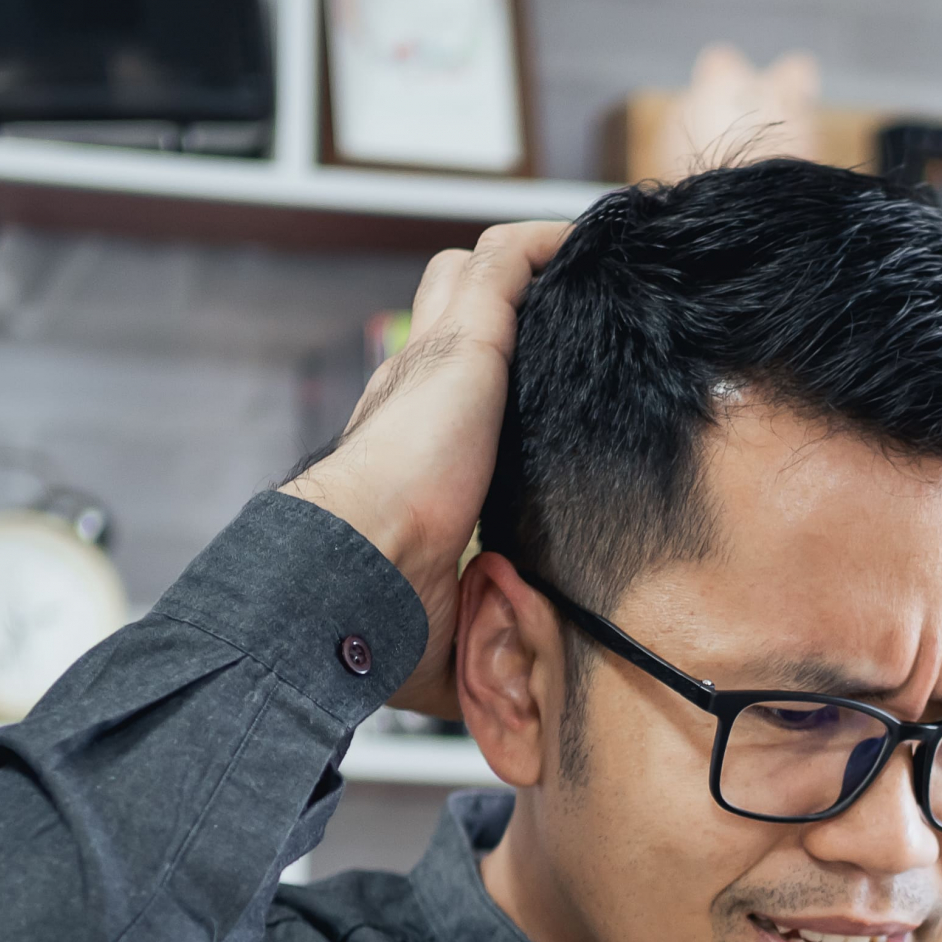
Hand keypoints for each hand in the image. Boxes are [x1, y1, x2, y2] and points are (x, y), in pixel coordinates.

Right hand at [283, 217, 570, 718]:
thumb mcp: (450, 624)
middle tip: (562, 324)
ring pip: (466, 273)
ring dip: (521, 270)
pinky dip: (545, 245)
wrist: (354, 571)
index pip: (432, 396)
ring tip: (583, 275)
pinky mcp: (464, 342)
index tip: (520, 400)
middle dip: (498, 312)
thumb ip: (484, 637)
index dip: (473, 388)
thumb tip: (522, 698)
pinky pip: (508, 261)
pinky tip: (587, 243)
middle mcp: (410, 395)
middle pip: (445, 317)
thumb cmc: (380, 616)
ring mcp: (432, 361)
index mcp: (401, 455)